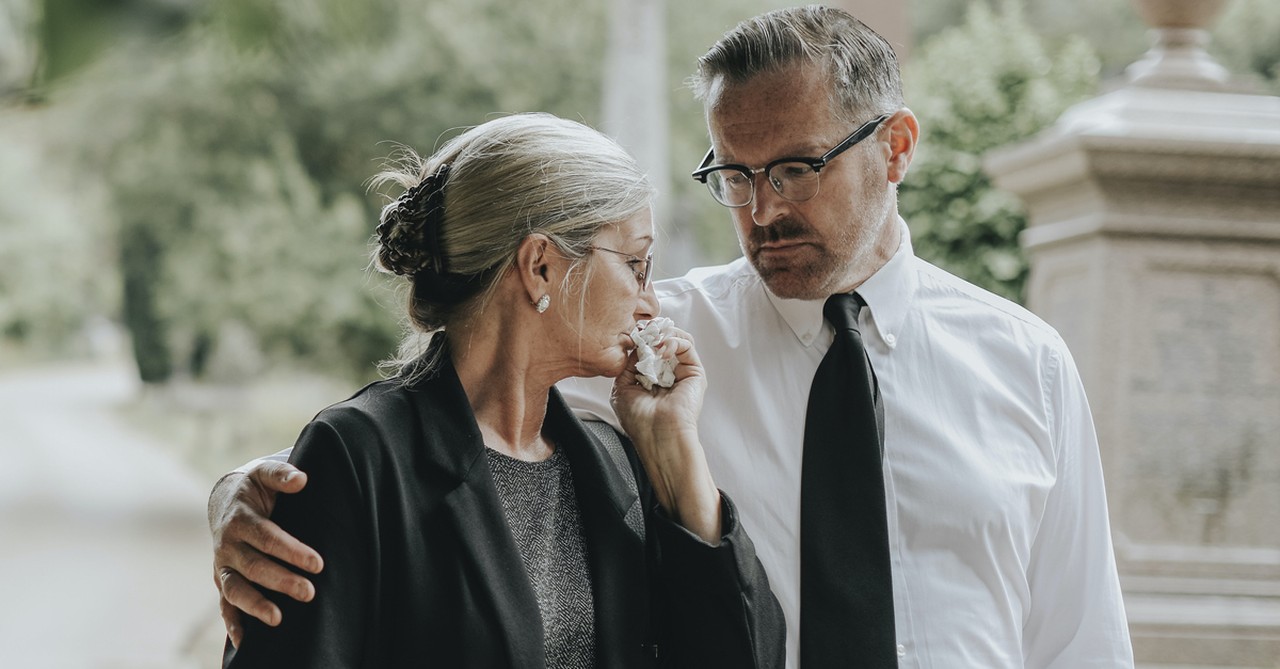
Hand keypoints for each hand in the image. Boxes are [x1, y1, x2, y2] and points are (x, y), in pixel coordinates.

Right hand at [208, 461, 322, 646]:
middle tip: (310, 592)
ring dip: (255, 605)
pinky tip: (245, 641)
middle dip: (281, 581)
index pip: (267, 537)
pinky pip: (224, 604)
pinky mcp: (223, 580)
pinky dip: (232, 623)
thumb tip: (302, 479)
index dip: (291, 551)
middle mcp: (228, 544)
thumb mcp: (264, 474)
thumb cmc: (254, 488)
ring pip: (236, 589)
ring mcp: (223, 565)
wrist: (225, 501)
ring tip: (279, 619)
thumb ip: (282, 475)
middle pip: (254, 566)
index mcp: (240, 519)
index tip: (318, 563)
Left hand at [611, 328, 720, 542]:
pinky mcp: (695, 372)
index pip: (647, 349)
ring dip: (663, 333)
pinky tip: (662, 349)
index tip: (632, 331)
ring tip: (652, 339)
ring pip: (677, 339)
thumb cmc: (639, 419)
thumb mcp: (622, 387)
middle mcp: (666, 374)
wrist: (658, 435)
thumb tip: (637, 343)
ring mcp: (681, 372)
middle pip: (662, 340)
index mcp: (649, 378)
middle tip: (642, 329)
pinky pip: (687, 345)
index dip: (640, 337)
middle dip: (651, 331)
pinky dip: (674, 341)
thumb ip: (628, 364)